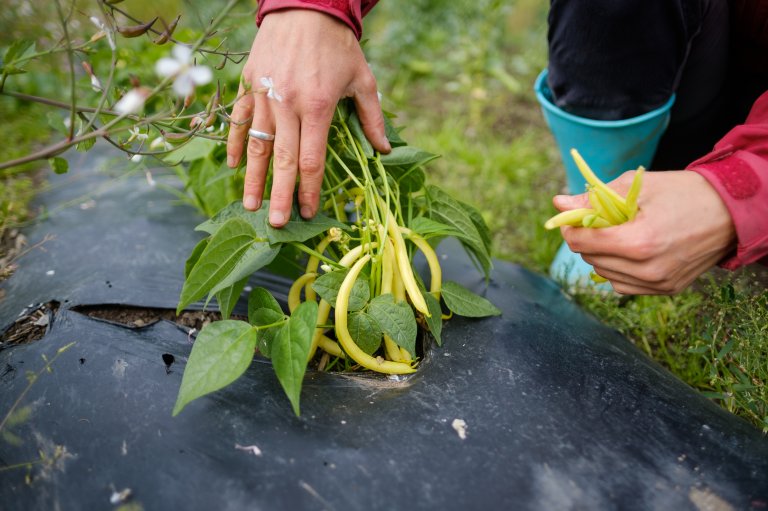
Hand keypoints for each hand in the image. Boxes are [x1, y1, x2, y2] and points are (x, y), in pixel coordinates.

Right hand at [226, 9, 390, 226]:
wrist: (304, 6)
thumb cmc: (337, 45)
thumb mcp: (363, 78)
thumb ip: (372, 117)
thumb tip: (384, 150)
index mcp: (317, 107)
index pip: (311, 160)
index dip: (310, 190)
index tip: (309, 212)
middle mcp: (288, 105)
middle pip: (281, 161)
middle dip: (279, 196)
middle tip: (276, 225)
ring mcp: (265, 95)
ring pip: (257, 145)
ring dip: (253, 179)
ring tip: (250, 206)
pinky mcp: (250, 84)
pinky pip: (240, 120)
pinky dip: (237, 143)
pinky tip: (235, 166)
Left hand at [555, 170, 736, 294]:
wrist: (729, 211)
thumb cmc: (682, 192)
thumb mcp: (636, 187)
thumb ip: (593, 198)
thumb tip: (557, 204)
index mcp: (639, 241)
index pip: (583, 243)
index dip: (572, 229)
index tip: (573, 218)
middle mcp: (647, 269)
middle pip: (591, 259)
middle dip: (586, 240)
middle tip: (596, 222)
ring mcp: (658, 283)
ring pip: (605, 275)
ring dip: (601, 255)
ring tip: (617, 234)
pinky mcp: (667, 289)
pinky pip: (624, 286)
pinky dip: (618, 270)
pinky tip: (629, 252)